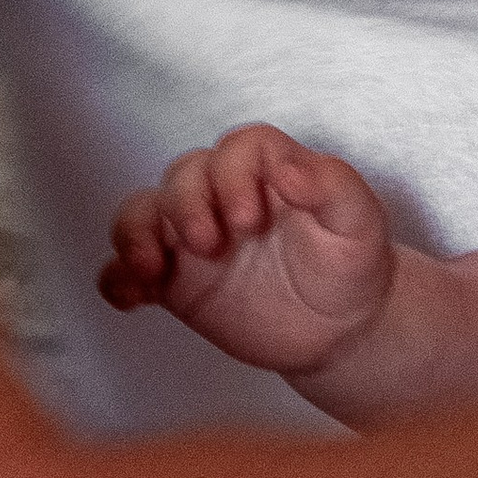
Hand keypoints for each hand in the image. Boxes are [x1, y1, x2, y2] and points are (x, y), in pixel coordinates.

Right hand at [100, 125, 394, 378]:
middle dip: (185, 206)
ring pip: (142, 212)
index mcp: (269, 173)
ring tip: (152, 269)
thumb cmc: (352, 265)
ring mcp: (194, 237)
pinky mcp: (174, 280)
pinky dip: (117, 278)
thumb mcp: (359, 223)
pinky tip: (132, 298)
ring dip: (136, 235)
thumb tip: (288, 167)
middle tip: (210, 246)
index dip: (232, 176)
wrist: (342, 329)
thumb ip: (331, 185)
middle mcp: (224, 196)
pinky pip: (126, 269)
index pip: (238, 148)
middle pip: (183, 174)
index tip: (248, 219)